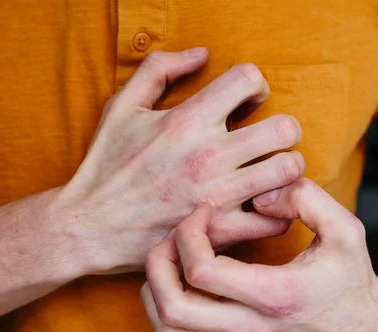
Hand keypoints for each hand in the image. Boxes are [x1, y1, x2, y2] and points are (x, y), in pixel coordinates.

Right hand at [51, 49, 304, 273]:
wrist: (89, 227)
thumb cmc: (106, 165)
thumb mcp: (122, 108)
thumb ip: (158, 70)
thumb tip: (201, 55)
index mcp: (186, 120)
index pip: (248, 80)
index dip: (256, 85)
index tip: (249, 100)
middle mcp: (208, 156)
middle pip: (285, 128)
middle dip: (282, 129)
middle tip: (268, 139)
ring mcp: (217, 195)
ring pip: (288, 171)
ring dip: (285, 168)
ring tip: (269, 171)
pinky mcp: (218, 231)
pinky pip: (274, 221)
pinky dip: (277, 212)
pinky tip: (262, 206)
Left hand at [141, 178, 377, 331]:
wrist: (362, 327)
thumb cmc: (352, 275)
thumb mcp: (346, 228)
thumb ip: (307, 199)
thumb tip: (259, 196)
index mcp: (274, 294)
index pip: (201, 271)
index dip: (189, 233)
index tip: (205, 209)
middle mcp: (249, 324)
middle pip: (172, 307)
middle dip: (158, 263)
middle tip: (174, 234)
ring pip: (168, 330)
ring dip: (154, 289)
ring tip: (170, 256)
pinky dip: (163, 307)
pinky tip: (179, 278)